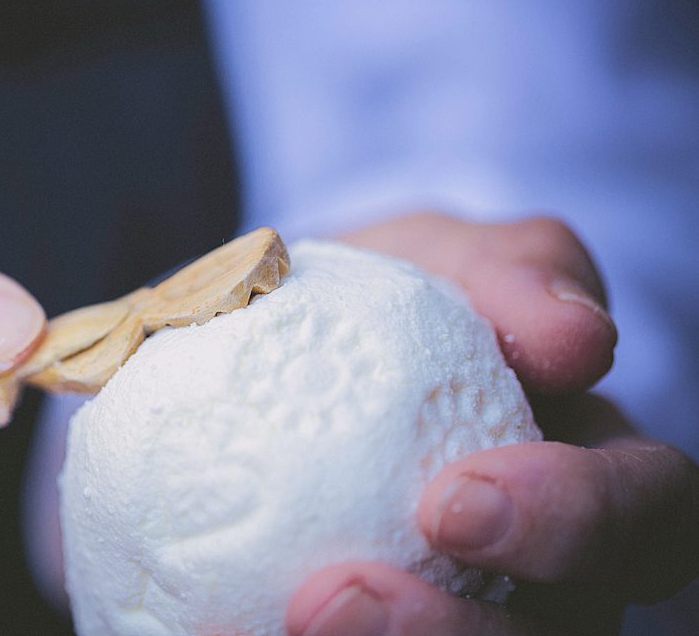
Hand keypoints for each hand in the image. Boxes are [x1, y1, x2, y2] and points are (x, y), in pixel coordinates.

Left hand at [285, 213, 698, 634]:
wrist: (276, 344)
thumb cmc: (392, 302)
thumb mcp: (449, 261)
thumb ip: (517, 273)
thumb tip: (577, 338)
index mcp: (588, 476)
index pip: (645, 514)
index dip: (573, 524)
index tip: (453, 503)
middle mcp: (543, 567)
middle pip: (558, 630)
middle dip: (457, 633)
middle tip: (339, 603)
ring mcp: (457, 599)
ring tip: (286, 620)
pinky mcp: (373, 612)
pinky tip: (216, 626)